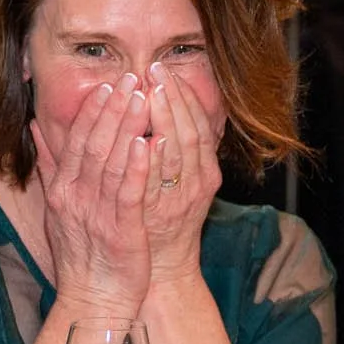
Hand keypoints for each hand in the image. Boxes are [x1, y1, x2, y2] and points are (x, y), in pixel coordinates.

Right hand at [34, 78, 152, 321]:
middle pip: (93, 143)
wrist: (92, 301)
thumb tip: (37, 127)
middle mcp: (76, 197)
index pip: (76, 140)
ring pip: (111, 161)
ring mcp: (96, 213)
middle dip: (112, 107)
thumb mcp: (58, 205)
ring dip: (126, 127)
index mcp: (63, 189)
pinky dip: (135, 167)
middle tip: (130, 77)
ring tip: (142, 97)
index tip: (108, 83)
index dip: (93, 110)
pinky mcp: (120, 231)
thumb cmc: (81, 254)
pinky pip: (127, 193)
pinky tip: (147, 143)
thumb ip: (50, 166)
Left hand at [142, 62, 222, 283]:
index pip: (196, 122)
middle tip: (156, 70)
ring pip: (178, 151)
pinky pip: (154, 182)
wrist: (148, 274)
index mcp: (200, 170)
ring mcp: (179, 199)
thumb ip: (162, 147)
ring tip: (148, 91)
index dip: (181, 95)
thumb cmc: (149, 224)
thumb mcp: (163, 183)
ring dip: (163, 119)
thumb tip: (150, 109)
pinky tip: (143, 138)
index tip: (163, 69)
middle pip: (189, 131)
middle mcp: (196, 182)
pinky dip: (149, 160)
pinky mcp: (157, 215)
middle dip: (172, 98)